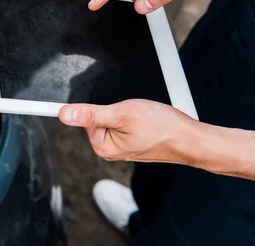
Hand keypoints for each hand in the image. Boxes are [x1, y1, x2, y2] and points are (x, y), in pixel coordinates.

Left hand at [58, 100, 197, 163]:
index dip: (98, 106)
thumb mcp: (122, 114)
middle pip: (97, 117)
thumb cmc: (162, 127)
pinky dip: (131, 116)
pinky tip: (144, 119)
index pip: (84, 117)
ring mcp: (120, 146)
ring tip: (140, 116)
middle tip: (132, 111)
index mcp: (101, 146)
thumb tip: (64, 114)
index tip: (111, 107)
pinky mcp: (130, 141)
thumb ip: (91, 114)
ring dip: (124, 111)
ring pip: (112, 117)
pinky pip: (123, 122)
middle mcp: (108, 149)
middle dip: (113, 108)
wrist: (190, 138)